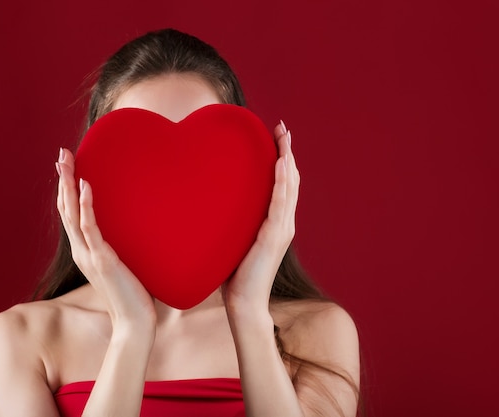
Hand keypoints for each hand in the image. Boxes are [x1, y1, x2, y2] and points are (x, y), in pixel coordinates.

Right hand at [56, 148, 155, 329]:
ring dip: (68, 185)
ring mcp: (89, 255)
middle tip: (61, 153)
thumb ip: (121, 249)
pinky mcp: (102, 259)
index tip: (67, 165)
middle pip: (65, 208)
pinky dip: (86, 205)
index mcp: (85, 251)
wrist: (135, 321)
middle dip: (63, 179)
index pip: (70, 214)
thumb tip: (137, 231)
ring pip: (71, 214)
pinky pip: (90, 227)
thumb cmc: (133, 295)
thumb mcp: (123, 265)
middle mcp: (82, 251)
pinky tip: (85, 185)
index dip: (66, 189)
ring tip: (66, 161)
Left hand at [223, 121, 298, 313]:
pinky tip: (279, 162)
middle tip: (282, 127)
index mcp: (275, 222)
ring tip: (283, 136)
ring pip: (289, 186)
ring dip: (287, 159)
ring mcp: (281, 229)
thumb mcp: (233, 241)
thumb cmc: (234, 274)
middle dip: (287, 151)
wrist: (243, 302)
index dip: (282, 159)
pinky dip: (281, 181)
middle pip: (290, 179)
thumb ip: (231, 222)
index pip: (282, 184)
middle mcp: (283, 222)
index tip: (275, 136)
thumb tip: (208, 205)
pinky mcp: (274, 236)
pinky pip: (279, 203)